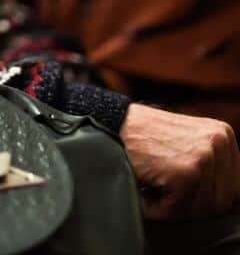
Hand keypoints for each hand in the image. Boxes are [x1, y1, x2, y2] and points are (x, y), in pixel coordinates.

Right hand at [120, 103, 239, 219]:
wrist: (107, 122)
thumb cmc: (140, 138)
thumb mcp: (186, 144)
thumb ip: (210, 168)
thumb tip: (223, 205)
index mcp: (223, 137)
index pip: (231, 190)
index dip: (203, 198)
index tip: (178, 190)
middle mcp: (220, 143)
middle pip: (220, 203)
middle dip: (188, 204)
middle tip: (161, 189)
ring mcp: (205, 157)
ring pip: (200, 211)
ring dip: (171, 208)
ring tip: (151, 187)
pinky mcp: (186, 173)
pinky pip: (177, 212)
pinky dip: (156, 209)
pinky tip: (145, 188)